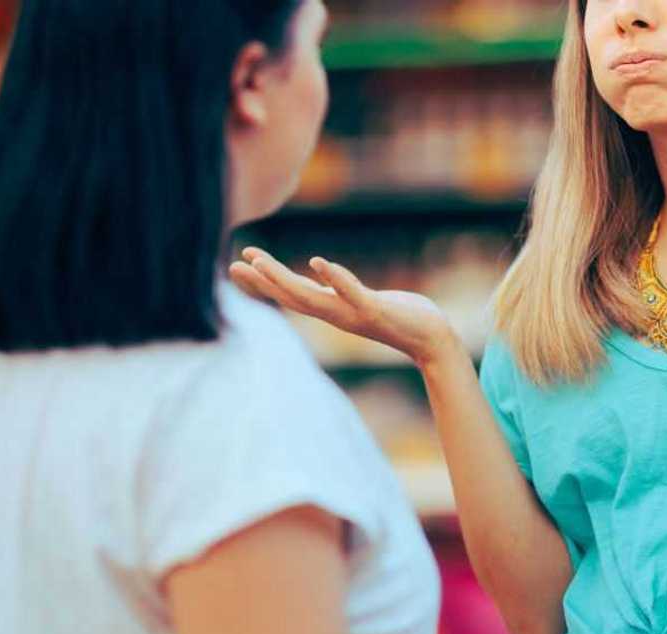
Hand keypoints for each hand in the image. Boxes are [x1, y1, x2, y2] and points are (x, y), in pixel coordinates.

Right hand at [229, 248, 462, 366]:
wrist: (432, 339)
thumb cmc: (401, 317)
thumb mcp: (360, 300)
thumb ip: (338, 291)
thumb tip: (317, 277)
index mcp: (332, 310)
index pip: (290, 294)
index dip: (263, 282)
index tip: (237, 264)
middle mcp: (337, 314)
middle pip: (291, 297)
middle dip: (262, 281)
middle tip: (234, 265)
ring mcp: (354, 313)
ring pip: (311, 297)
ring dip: (284, 280)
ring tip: (261, 262)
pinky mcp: (376, 309)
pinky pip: (351, 292)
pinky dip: (335, 278)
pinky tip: (318, 262)